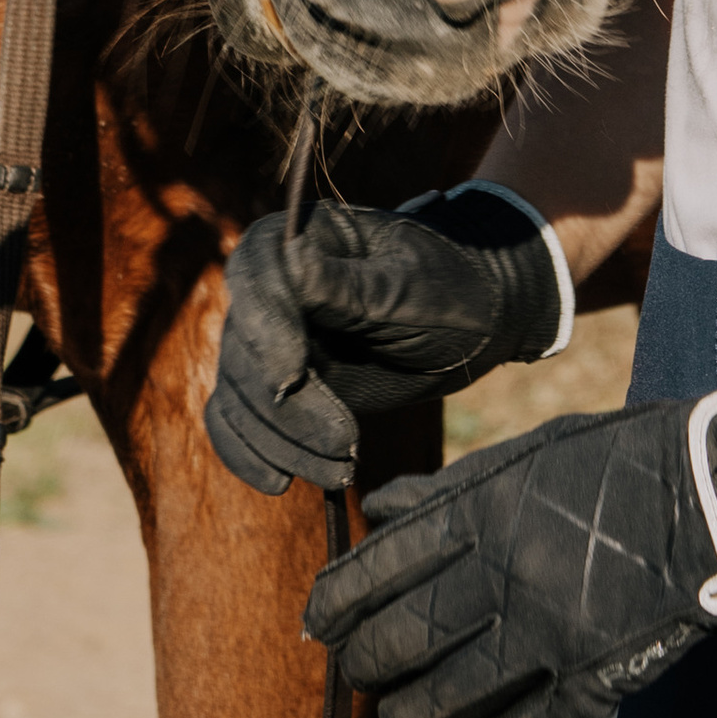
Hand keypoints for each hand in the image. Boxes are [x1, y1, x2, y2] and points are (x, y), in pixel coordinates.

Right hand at [204, 187, 571, 494]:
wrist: (478, 323)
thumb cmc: (450, 289)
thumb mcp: (408, 287)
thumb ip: (348, 286)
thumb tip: (291, 260)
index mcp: (304, 237)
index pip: (258, 277)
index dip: (267, 327)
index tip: (294, 377)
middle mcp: (275, 284)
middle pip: (244, 346)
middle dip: (285, 405)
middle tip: (344, 444)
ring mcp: (273, 336)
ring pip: (240, 392)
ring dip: (278, 440)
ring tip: (339, 471)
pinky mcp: (281, 382)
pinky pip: (237, 417)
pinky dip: (249, 451)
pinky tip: (278, 479)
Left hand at [302, 366, 716, 717]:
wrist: (716, 489)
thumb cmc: (615, 461)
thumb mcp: (525, 453)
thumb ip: (449, 488)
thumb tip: (379, 506)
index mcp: (483, 509)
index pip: (380, 569)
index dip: (337, 604)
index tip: (318, 622)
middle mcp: (505, 572)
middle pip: (405, 640)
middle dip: (366, 665)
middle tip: (354, 673)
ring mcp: (550, 630)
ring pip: (451, 696)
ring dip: (411, 716)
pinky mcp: (596, 676)